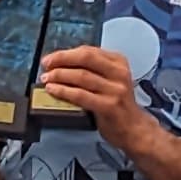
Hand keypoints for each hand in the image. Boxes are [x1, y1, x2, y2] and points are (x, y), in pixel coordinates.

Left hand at [28, 41, 154, 145]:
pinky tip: (54, 90)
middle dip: (61, 60)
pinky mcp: (109, 106)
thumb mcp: (111, 80)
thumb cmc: (119, 104)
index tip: (52, 58)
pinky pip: (81, 95)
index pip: (88, 51)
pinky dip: (64, 91)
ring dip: (60, 76)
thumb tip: (62, 64)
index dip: (66, 53)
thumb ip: (92, 70)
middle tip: (46, 65)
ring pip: (81, 76)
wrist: (134, 128)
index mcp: (119, 62)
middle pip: (85, 59)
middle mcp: (119, 73)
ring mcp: (115, 90)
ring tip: (47, 79)